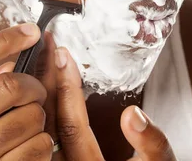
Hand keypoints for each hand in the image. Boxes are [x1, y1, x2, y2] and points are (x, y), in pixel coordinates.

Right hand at [0, 23, 53, 159]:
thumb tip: (9, 59)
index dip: (2, 40)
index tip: (29, 31)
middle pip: (6, 85)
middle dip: (31, 83)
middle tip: (34, 90)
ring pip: (30, 116)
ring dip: (38, 116)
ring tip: (26, 124)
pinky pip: (39, 147)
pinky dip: (43, 142)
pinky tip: (29, 147)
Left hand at [37, 32, 176, 160]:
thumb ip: (152, 143)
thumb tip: (132, 114)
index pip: (73, 124)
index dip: (68, 87)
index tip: (63, 56)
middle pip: (49, 122)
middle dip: (46, 80)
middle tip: (45, 49)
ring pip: (42, 128)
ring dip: (41, 92)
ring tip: (40, 61)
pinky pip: (41, 135)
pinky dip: (39, 109)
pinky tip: (39, 88)